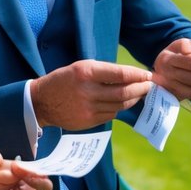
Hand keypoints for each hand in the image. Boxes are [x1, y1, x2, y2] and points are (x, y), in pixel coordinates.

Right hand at [32, 60, 152, 129]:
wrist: (42, 102)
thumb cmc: (64, 79)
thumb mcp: (80, 67)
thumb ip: (104, 71)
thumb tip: (130, 76)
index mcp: (86, 72)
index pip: (120, 74)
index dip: (137, 75)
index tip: (148, 75)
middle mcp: (88, 91)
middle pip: (123, 92)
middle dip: (140, 89)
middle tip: (149, 86)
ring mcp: (88, 108)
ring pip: (120, 105)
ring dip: (133, 99)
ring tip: (139, 94)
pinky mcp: (89, 121)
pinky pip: (111, 114)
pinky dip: (120, 108)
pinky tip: (123, 102)